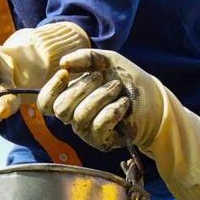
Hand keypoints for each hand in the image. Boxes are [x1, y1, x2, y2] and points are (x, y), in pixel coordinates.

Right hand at [37, 49, 157, 152]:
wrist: (154, 98)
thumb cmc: (127, 79)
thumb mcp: (107, 61)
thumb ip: (85, 58)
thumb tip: (62, 63)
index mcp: (71, 98)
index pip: (46, 103)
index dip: (51, 89)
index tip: (65, 73)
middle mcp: (74, 116)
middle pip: (62, 109)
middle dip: (83, 88)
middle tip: (100, 77)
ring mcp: (87, 131)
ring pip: (80, 116)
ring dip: (101, 97)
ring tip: (117, 88)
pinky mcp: (102, 141)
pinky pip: (98, 126)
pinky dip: (112, 111)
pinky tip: (123, 104)